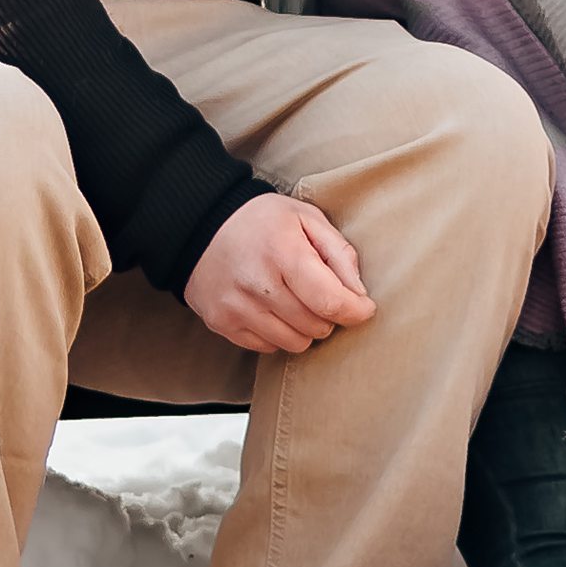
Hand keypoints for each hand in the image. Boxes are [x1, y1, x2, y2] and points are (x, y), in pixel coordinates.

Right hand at [184, 193, 377, 357]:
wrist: (201, 225)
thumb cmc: (261, 221)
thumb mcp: (306, 218)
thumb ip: (338, 252)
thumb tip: (359, 294)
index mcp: (283, 252)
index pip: (330, 302)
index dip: (356, 311)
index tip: (364, 308)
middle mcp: (258, 284)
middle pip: (316, 326)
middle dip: (327, 314)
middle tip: (318, 292)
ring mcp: (237, 307)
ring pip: (295, 343)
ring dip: (303, 327)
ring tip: (293, 300)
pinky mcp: (222, 323)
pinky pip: (268, 348)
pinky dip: (278, 333)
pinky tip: (270, 308)